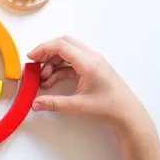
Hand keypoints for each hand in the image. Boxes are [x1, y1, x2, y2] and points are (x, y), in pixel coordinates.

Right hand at [27, 36, 150, 131]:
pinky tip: (52, 82)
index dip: (43, 49)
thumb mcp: (78, 107)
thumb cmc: (107, 109)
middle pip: (64, 43)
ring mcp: (94, 62)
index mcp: (88, 62)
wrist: (129, 116)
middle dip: (47, 52)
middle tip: (35, 64)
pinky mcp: (94, 69)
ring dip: (53, 62)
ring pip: (68, 52)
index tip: (30, 58)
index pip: (61, 46)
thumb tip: (34, 104)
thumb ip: (54, 103)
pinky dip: (61, 69)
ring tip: (43, 79)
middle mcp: (91, 57)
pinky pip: (73, 62)